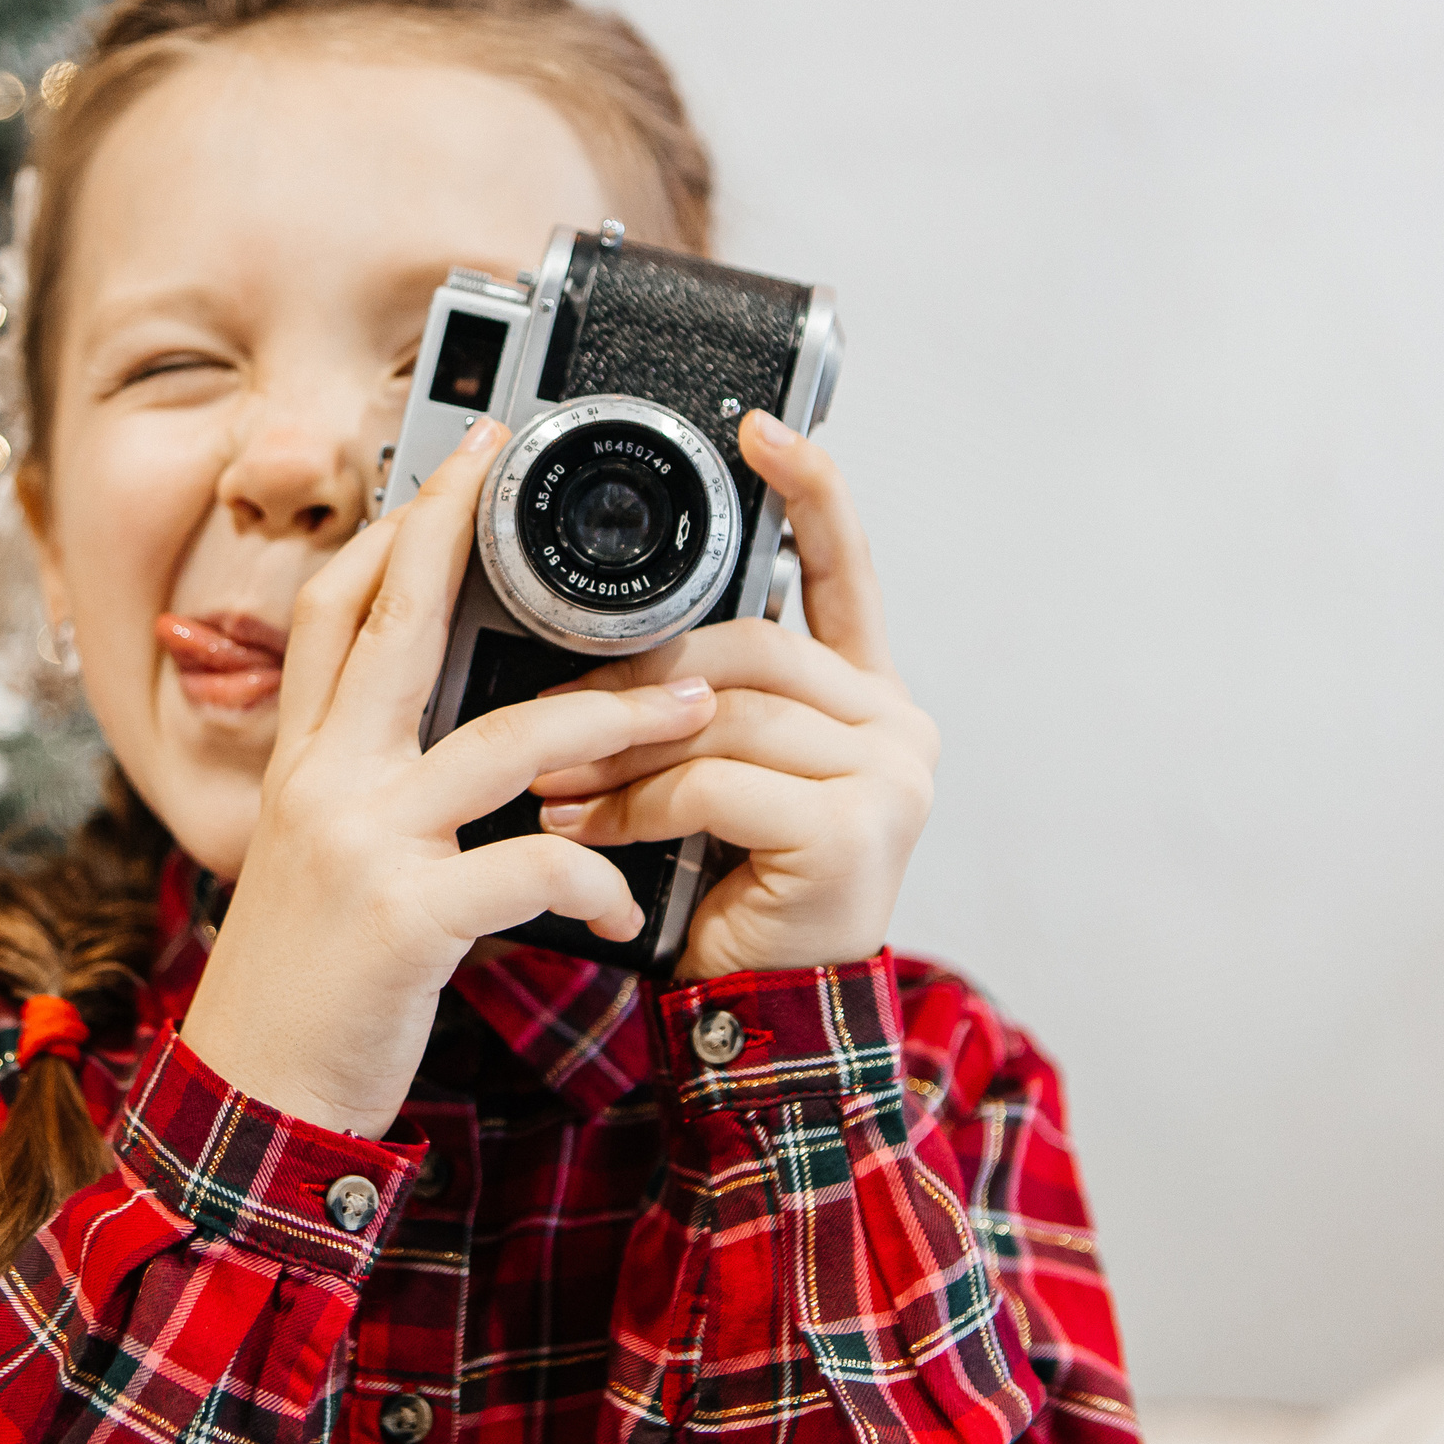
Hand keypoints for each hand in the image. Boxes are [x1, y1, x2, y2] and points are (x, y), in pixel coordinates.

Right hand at [179, 420, 719, 1136]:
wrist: (259, 1097)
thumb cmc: (307, 984)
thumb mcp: (316, 864)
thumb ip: (366, 791)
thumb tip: (432, 738)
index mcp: (304, 768)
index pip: (331, 618)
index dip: (385, 538)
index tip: (441, 475)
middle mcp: (323, 787)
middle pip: (390, 629)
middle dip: (449, 536)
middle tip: (503, 466)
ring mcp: (363, 846)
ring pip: (501, 744)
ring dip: (610, 720)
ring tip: (691, 702)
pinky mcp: (408, 918)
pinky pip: (534, 868)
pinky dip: (596, 878)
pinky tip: (621, 908)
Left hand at [529, 411, 937, 981]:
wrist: (754, 1015)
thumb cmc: (722, 894)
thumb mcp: (706, 780)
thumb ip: (697, 705)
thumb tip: (604, 650)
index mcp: (865, 698)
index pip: (846, 574)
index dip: (811, 494)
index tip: (760, 428)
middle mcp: (895, 727)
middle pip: (747, 647)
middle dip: (632, 683)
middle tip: (548, 716)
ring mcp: (888, 778)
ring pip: (721, 715)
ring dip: (616, 749)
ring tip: (550, 782)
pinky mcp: (853, 830)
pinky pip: (713, 781)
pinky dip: (634, 804)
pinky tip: (588, 831)